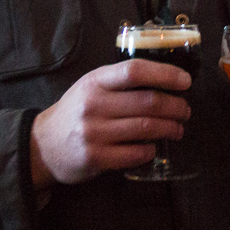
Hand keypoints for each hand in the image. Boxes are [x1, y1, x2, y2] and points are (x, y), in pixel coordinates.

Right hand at [30, 61, 190, 187]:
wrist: (43, 145)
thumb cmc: (76, 112)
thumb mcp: (91, 87)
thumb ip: (119, 82)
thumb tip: (166, 80)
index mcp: (95, 81)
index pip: (135, 71)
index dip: (165, 74)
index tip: (185, 81)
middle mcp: (94, 105)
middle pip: (148, 102)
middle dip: (176, 107)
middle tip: (185, 111)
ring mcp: (94, 133)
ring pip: (146, 128)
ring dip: (170, 129)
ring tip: (177, 129)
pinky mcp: (96, 158)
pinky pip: (136, 153)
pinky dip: (150, 150)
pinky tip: (153, 147)